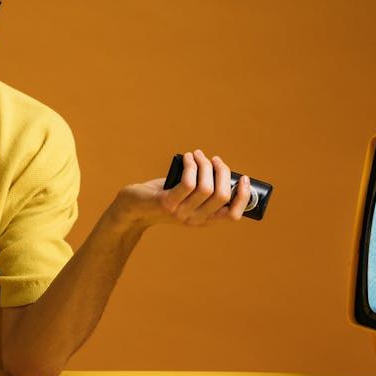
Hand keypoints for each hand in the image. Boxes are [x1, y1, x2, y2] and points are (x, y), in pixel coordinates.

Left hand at [110, 149, 251, 229]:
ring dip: (205, 165)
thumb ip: (202, 190)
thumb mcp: (186, 198)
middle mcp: (195, 220)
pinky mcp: (167, 203)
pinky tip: (187, 158)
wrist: (132, 210)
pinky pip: (187, 182)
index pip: (233, 215)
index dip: (243, 196)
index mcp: (205, 220)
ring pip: (206, 187)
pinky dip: (190, 165)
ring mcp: (181, 213)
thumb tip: (220, 169)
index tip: (243, 177)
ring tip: (197, 155)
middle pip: (222, 196)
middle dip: (222, 172)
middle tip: (214, 160)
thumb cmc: (162, 198)